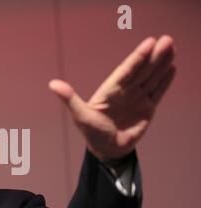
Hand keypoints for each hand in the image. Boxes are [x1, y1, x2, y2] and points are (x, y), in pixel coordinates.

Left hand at [49, 35, 175, 161]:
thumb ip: (69, 99)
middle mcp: (125, 91)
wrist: (107, 150)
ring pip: (151, 77)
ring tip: (172, 47)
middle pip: (142, 70)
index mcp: (110, 90)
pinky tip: (171, 68)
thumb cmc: (92, 133)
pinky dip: (164, 81)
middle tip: (167, 40)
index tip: (149, 43)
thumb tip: (52, 84)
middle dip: (154, 56)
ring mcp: (136, 98)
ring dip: (162, 64)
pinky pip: (157, 91)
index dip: (137, 58)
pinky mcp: (147, 108)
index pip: (126, 70)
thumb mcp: (80, 116)